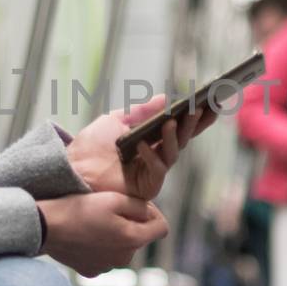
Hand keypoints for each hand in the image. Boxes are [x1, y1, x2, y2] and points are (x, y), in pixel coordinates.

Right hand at [37, 193, 169, 276]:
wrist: (45, 226)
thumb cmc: (80, 208)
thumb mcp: (114, 198)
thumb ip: (140, 206)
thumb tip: (150, 214)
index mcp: (133, 240)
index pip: (162, 228)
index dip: (153, 213)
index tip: (137, 205)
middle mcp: (124, 259)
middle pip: (139, 237)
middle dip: (131, 223)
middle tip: (109, 209)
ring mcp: (107, 267)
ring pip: (122, 247)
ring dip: (115, 235)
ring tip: (94, 222)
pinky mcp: (91, 270)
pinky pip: (104, 256)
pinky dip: (99, 246)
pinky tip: (85, 236)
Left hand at [67, 95, 212, 200]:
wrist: (73, 169)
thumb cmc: (92, 146)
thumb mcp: (116, 121)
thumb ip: (140, 111)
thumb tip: (165, 98)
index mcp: (153, 140)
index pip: (180, 127)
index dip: (197, 116)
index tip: (213, 100)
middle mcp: (158, 156)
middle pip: (182, 138)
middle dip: (193, 123)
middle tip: (202, 107)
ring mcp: (154, 172)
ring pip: (173, 153)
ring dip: (174, 136)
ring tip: (172, 120)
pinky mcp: (147, 187)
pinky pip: (156, 170)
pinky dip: (150, 156)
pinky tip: (143, 144)